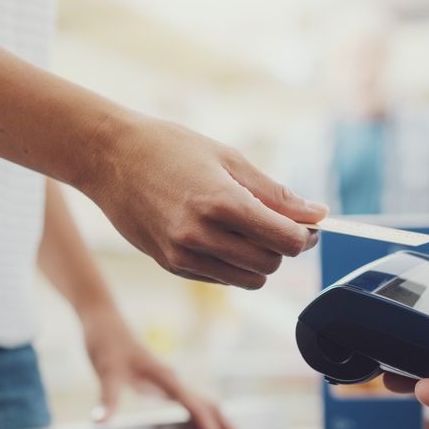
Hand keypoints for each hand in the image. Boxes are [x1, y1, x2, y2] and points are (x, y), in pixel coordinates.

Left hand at [81, 306, 253, 428]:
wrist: (105, 322)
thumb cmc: (106, 344)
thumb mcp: (106, 371)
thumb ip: (107, 398)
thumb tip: (99, 422)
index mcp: (170, 378)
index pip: (200, 412)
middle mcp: (177, 381)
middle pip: (216, 411)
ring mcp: (174, 382)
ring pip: (209, 409)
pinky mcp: (166, 385)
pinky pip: (194, 407)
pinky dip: (206, 423)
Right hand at [83, 115, 327, 288]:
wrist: (109, 158)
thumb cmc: (172, 149)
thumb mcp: (230, 159)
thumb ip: (276, 193)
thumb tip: (318, 214)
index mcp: (222, 203)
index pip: (286, 240)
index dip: (306, 236)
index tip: (308, 226)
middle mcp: (202, 235)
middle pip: (271, 264)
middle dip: (283, 248)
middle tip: (280, 224)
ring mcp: (184, 255)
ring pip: (249, 279)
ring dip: (260, 260)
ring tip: (249, 230)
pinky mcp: (172, 266)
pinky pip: (223, 278)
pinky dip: (233, 264)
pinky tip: (220, 235)